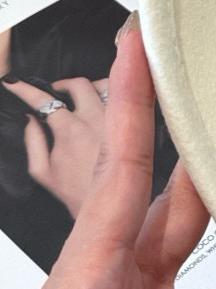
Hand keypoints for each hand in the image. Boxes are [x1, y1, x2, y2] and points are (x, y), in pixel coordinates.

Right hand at [2, 75, 109, 217]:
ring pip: (104, 85)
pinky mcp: (128, 124)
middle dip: (60, 84)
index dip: (24, 89)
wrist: (107, 204)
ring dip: (88, 87)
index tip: (14, 84)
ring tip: (77, 97)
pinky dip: (109, 94)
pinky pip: (122, 98)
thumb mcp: (41, 170)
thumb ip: (32, 139)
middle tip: (53, 93)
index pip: (43, 99)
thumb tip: (29, 116)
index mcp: (70, 129)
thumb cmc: (73, 190)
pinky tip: (99, 103)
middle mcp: (95, 118)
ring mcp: (115, 119)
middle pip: (78, 83)